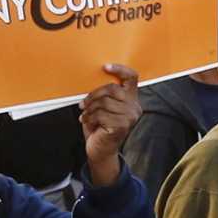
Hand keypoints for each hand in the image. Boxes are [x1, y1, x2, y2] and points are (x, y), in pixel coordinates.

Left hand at [80, 63, 139, 186]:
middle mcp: (134, 107)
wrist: (100, 150)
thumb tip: (94, 80)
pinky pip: (101, 115)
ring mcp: (129, 117)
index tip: (105, 67)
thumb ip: (105, 94)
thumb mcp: (104, 107)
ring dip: (90, 108)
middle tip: (83, 104)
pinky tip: (87, 121)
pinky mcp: (121, 127)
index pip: (132, 77)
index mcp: (132, 99)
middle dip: (94, 95)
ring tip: (85, 114)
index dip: (119, 69)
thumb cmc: (100, 127)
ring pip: (104, 102)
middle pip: (112, 89)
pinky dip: (90, 118)